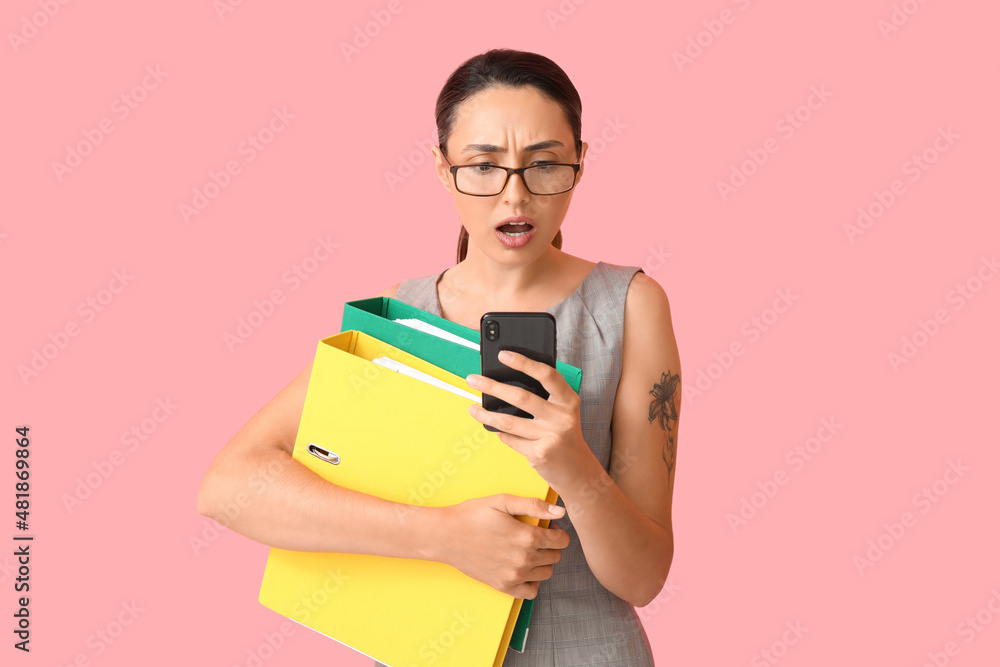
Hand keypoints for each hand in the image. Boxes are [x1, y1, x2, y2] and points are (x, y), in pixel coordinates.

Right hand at [436, 493, 569, 598]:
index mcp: (527, 537)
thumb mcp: (502, 501)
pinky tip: (523, 569)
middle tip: (536, 536)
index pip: (561, 540)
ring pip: (546, 573)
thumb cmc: (472, 515)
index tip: (548, 527)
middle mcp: (524, 559)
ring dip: (543, 562)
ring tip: (528, 551)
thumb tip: (561, 511)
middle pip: (556, 556)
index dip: (558, 531)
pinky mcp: (503, 586)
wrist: (446, 536)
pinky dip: (532, 581)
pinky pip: (531, 591)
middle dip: (551, 545)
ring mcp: (514, 576)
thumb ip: (534, 505)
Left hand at [466, 350, 592, 493]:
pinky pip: (511, 440)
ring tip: (472, 409)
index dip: (524, 363)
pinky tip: (498, 431)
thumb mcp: (562, 412)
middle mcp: (562, 417)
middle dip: (492, 386)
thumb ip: (544, 398)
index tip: (503, 355)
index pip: (546, 375)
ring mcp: (551, 436)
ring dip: (486, 415)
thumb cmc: (563, 435)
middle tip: (472, 379)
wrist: (577, 471)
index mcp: (568, 400)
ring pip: (509, 422)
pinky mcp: (540, 454)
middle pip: (521, 397)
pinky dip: (503, 435)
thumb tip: (505, 382)